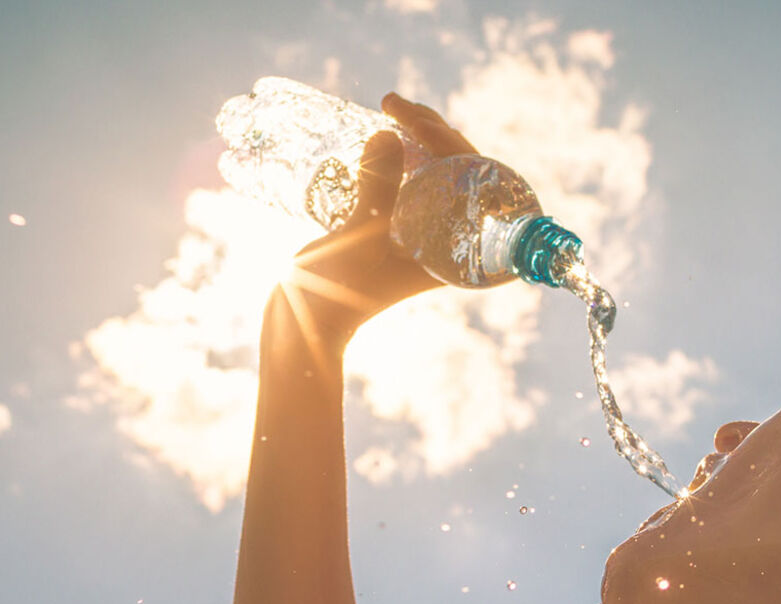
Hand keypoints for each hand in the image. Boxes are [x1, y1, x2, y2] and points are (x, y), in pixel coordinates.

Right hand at [271, 93, 480, 344]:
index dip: (454, 145)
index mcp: (457, 254)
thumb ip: (378, 188)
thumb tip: (391, 133)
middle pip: (458, 175)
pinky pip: (409, 183)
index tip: (420, 120)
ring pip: (433, 175)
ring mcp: (421, 235)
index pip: (476, 187)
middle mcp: (447, 243)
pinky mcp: (394, 228)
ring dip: (416, 138)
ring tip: (390, 109)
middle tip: (395, 104)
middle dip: (433, 133)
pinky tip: (383, 134)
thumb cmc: (336, 292)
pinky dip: (399, 156)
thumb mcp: (360, 237)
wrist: (304, 322)